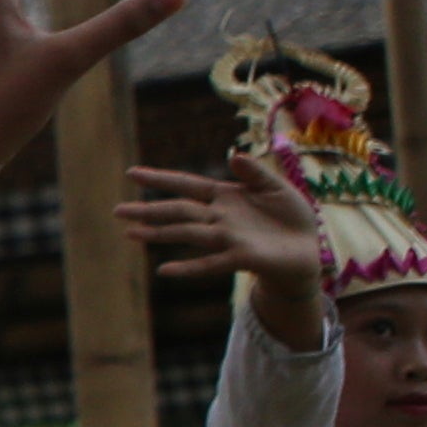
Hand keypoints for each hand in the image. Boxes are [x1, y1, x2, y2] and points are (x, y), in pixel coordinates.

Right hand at [119, 149, 328, 296]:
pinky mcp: (241, 257)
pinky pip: (210, 263)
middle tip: (118, 211)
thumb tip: (233, 155)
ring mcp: (228, 238)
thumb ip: (255, 172)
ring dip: (160, 234)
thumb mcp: (276, 187)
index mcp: (224, 196)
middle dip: (148, 210)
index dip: (161, 178)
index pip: (187, 185)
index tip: (132, 173)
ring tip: (132, 234)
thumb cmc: (291, 216)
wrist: (308, 248)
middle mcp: (219, 217)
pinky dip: (188, 267)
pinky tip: (165, 271)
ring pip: (188, 233)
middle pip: (178, 210)